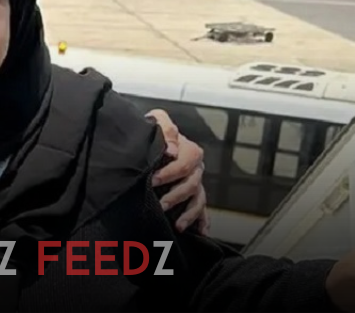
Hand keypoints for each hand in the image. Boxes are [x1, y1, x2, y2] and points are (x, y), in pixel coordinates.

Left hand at [145, 108, 207, 232]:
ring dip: (189, 213)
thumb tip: (172, 150)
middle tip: (160, 204)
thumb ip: (166, 128)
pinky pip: (202, 210)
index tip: (153, 180)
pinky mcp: (194, 195)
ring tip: (177, 225)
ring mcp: (196, 182)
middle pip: (192, 184)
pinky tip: (200, 233)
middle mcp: (196, 167)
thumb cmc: (154, 131)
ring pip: (198, 200)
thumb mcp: (157, 121)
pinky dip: (202, 221)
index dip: (170, 172)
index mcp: (189, 150)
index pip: (184, 163)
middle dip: (176, 196)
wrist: (152, 140)